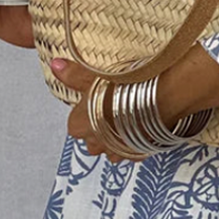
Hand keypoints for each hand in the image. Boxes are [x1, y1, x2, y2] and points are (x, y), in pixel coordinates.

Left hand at [49, 45, 218, 161]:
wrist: (163, 97)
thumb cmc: (126, 86)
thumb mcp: (96, 76)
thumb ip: (74, 74)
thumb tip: (55, 65)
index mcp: (82, 125)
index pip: (74, 125)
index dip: (83, 113)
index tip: (93, 101)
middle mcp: (98, 142)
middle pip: (91, 141)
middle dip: (97, 129)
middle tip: (108, 111)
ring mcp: (120, 150)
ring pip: (111, 151)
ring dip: (114, 140)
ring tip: (124, 121)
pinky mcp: (141, 153)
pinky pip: (132, 153)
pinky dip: (133, 144)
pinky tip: (140, 130)